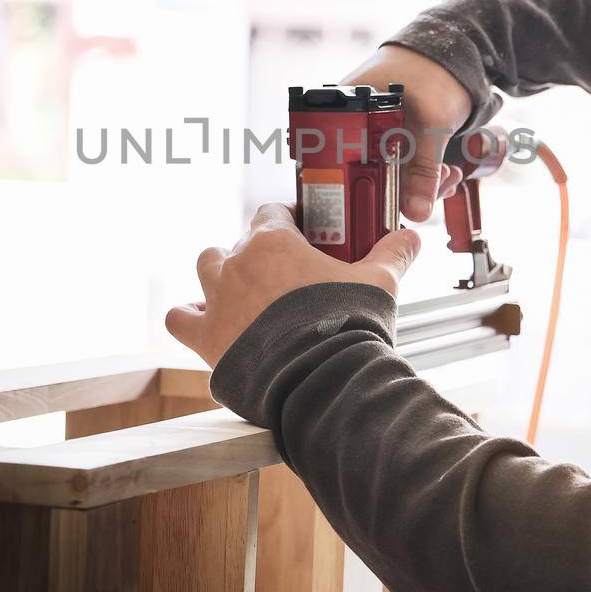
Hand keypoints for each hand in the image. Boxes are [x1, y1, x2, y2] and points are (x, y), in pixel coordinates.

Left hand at [165, 202, 421, 368]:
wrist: (320, 378)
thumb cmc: (346, 325)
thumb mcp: (378, 282)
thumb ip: (392, 254)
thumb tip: (410, 238)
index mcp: (274, 242)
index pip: (272, 213)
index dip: (286, 220)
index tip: (302, 231)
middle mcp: (238, 263)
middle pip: (239, 242)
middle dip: (257, 253)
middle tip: (283, 274)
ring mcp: (218, 299)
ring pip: (206, 269)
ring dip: (220, 276)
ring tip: (243, 291)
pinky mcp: (206, 338)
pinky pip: (180, 318)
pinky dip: (189, 316)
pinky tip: (203, 320)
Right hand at [342, 45, 471, 220]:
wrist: (460, 50)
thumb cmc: (435, 70)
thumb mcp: (432, 124)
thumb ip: (424, 170)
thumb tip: (415, 212)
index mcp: (346, 109)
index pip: (336, 159)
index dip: (357, 186)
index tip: (385, 202)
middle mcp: (356, 122)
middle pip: (367, 173)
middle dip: (403, 190)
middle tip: (434, 189)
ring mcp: (376, 130)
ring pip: (389, 172)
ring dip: (420, 184)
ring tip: (447, 178)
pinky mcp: (396, 136)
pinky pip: (404, 165)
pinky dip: (424, 174)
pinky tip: (444, 174)